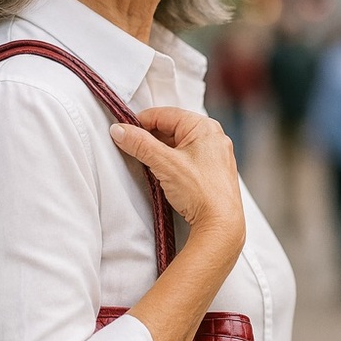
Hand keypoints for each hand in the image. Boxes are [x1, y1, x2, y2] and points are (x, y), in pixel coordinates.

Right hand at [110, 107, 243, 253]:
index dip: (140, 122)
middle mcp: (213, 137)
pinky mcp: (213, 172)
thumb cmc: (200, 192)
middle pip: (171, 128)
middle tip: (132, 150)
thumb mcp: (164, 163)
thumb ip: (139, 144)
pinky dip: (172, 162)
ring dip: (160, 151)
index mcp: (204, 127)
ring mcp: (215, 155)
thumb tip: (119, 130)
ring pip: (178, 144)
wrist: (221, 225)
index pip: (164, 114)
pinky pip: (187, 158)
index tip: (124, 133)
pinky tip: (163, 174)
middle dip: (150, 138)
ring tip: (147, 164)